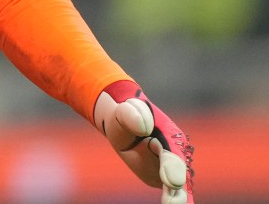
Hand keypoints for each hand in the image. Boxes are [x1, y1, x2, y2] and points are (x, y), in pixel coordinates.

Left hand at [94, 80, 193, 202]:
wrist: (124, 126)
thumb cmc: (125, 116)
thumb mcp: (124, 110)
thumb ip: (133, 113)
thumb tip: (144, 126)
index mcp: (170, 134)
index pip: (174, 151)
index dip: (173, 166)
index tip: (170, 181)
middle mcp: (176, 153)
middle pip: (180, 172)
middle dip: (177, 187)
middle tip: (171, 202)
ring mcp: (172, 168)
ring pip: (179, 187)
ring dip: (177, 198)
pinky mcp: (165, 179)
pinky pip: (172, 193)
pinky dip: (174, 200)